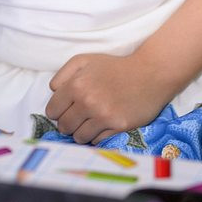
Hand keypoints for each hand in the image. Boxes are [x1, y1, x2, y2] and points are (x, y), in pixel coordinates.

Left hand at [45, 51, 167, 144]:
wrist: (148, 73)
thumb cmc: (114, 66)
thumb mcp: (84, 60)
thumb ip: (63, 74)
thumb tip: (53, 92)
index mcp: (76, 85)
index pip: (53, 110)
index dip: (57, 110)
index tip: (64, 109)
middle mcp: (87, 102)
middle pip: (64, 126)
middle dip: (67, 123)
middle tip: (76, 117)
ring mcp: (103, 116)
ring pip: (79, 137)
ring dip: (80, 132)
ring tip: (88, 122)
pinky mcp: (118, 127)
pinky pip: (97, 141)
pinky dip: (96, 136)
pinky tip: (102, 125)